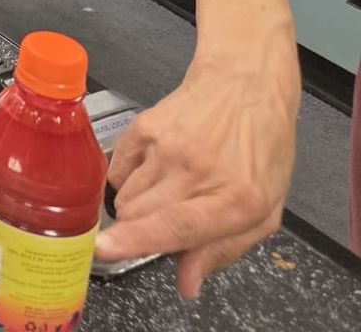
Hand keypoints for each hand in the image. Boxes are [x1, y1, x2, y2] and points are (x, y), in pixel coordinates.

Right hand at [97, 52, 299, 297]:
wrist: (245, 86)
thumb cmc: (260, 150)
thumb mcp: (264, 210)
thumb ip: (224, 250)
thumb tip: (186, 283)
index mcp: (236, 199)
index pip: (174, 226)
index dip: (136, 241)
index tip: (105, 250)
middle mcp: (198, 171)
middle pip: (139, 215)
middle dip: (142, 230)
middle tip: (163, 220)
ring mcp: (167, 145)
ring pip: (126, 196)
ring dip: (137, 206)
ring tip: (166, 190)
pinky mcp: (144, 126)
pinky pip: (116, 170)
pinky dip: (127, 179)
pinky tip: (152, 169)